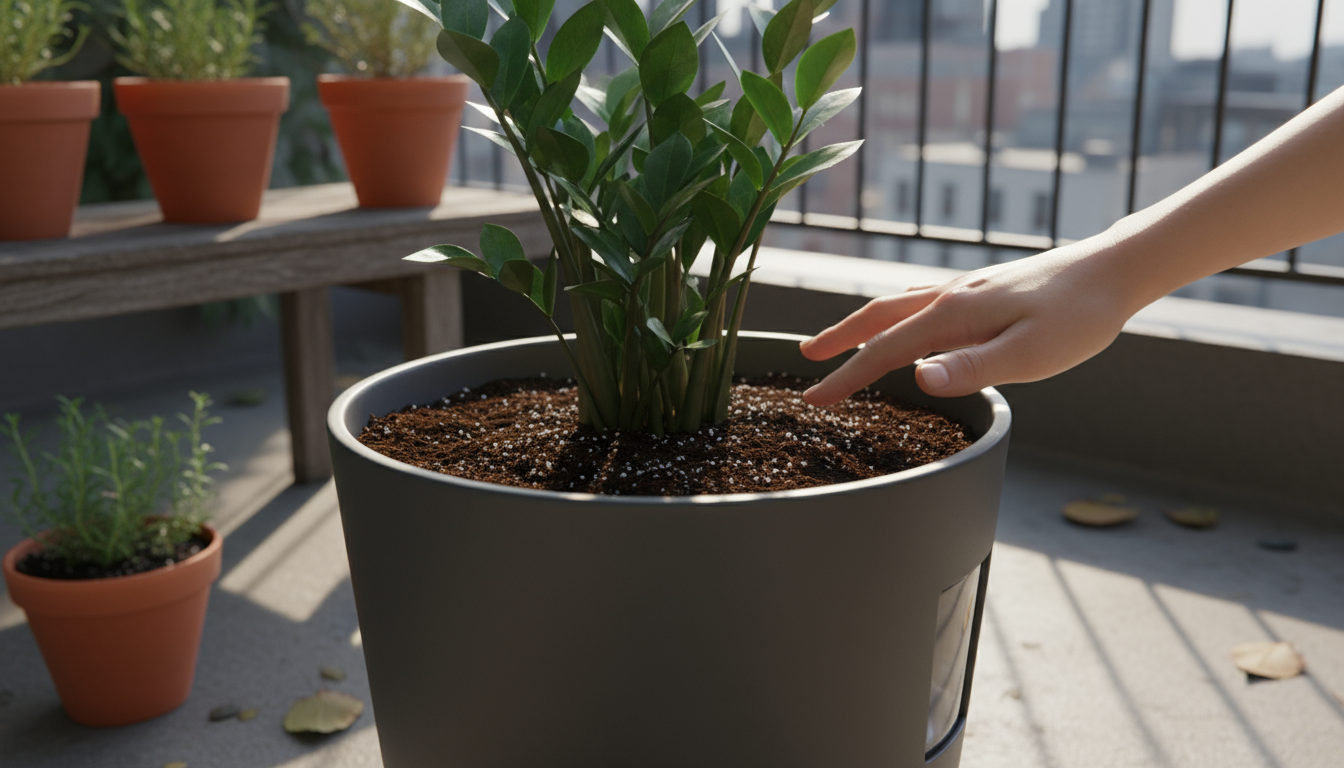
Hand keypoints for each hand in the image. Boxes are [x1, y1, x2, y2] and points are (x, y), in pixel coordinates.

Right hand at [798, 243, 1132, 404]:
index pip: (884, 350)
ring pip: (897, 305)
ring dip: (862, 324)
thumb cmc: (1079, 316)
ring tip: (840, 338)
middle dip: (840, 340)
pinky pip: (920, 301)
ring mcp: (965, 290)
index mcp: (954, 314)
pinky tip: (905, 323)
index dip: (846, 376)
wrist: (1115, 270)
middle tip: (806, 357)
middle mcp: (950, 297)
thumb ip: (972, 368)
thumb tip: (917, 379)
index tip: (814, 398)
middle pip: (878, 318)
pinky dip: (894, 314)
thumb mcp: (1030, 354)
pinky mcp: (982, 289)